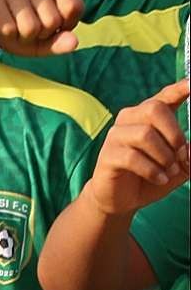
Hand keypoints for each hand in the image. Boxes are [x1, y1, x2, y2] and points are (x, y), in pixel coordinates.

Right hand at [0, 0, 83, 55]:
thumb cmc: (16, 28)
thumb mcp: (43, 40)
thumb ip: (60, 42)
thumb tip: (74, 41)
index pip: (74, 6)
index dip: (65, 25)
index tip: (51, 24)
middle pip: (53, 20)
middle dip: (41, 34)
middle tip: (28, 28)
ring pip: (31, 27)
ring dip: (23, 37)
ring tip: (15, 27)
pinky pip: (9, 29)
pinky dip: (7, 36)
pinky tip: (0, 27)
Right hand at [80, 81, 190, 220]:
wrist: (121, 200)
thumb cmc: (152, 176)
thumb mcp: (179, 166)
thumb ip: (189, 154)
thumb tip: (190, 149)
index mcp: (147, 118)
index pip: (164, 97)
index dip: (180, 89)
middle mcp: (129, 120)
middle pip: (153, 109)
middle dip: (174, 133)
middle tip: (181, 154)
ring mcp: (115, 137)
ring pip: (145, 134)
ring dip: (164, 156)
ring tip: (168, 171)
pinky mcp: (107, 155)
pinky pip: (132, 157)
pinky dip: (152, 170)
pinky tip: (158, 179)